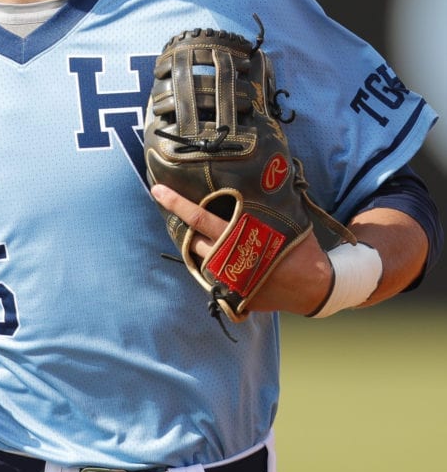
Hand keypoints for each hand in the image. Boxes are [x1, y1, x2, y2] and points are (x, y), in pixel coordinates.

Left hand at [151, 184, 332, 315]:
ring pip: (199, 259)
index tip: (158, 190)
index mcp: (239, 237)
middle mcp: (228, 259)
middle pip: (191, 239)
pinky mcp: (233, 296)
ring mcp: (227, 280)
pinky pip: (213, 278)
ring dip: (194, 244)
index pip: (199, 217)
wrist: (313, 288)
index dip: (177, 204)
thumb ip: (266, 205)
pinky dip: (212, 265)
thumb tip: (264, 175)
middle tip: (163, 201)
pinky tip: (216, 254)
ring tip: (192, 229)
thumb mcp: (285, 221)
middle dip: (178, 222)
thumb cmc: (300, 248)